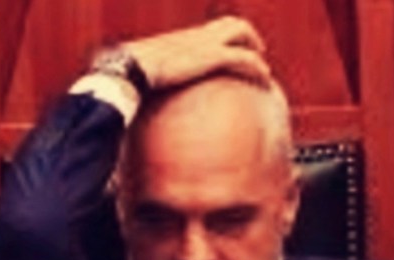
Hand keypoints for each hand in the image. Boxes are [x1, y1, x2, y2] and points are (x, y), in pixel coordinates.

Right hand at [124, 16, 270, 91]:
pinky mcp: (210, 57)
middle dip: (248, 36)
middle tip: (257, 53)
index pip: (209, 30)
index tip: (233, 51)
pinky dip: (256, 67)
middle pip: (229, 23)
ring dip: (256, 48)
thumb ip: (147, 84)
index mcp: (180, 39)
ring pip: (241, 32)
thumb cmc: (128, 76)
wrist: (130, 70)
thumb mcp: (140, 77)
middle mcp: (194, 36)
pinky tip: (265, 80)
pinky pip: (243, 58)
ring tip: (265, 70)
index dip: (225, 37)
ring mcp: (203, 43)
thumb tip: (137, 102)